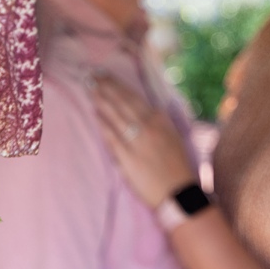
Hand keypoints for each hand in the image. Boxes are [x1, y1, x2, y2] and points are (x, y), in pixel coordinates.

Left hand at [92, 74, 196, 208]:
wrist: (179, 192)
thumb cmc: (178, 166)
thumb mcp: (173, 136)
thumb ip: (159, 121)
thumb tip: (146, 110)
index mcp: (160, 120)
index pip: (134, 97)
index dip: (118, 85)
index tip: (106, 75)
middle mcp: (149, 126)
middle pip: (123, 102)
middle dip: (106, 87)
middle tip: (91, 76)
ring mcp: (137, 141)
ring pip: (116, 116)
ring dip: (102, 100)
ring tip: (90, 89)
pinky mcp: (128, 157)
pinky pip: (112, 137)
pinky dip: (103, 124)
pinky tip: (95, 114)